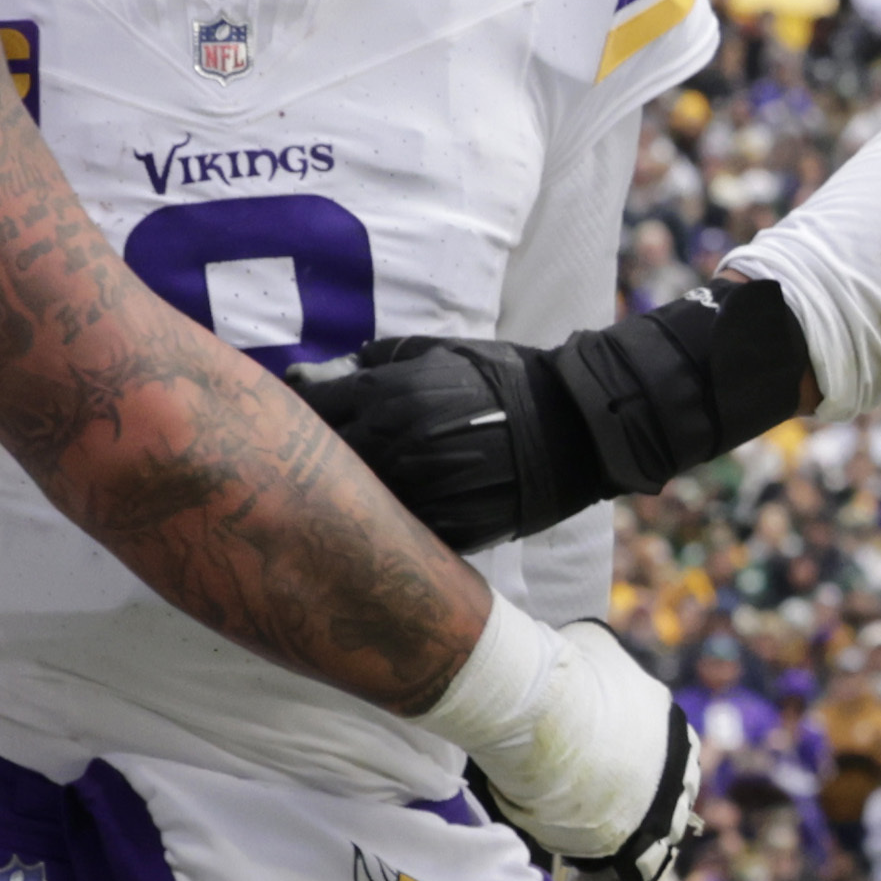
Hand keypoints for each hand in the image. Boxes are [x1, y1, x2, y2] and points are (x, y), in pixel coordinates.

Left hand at [310, 334, 580, 549]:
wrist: (577, 427)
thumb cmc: (508, 380)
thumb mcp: (444, 352)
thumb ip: (381, 359)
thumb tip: (335, 369)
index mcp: (385, 396)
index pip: (311, 406)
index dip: (304, 408)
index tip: (311, 412)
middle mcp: (393, 445)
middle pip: (324, 458)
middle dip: (322, 453)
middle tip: (334, 452)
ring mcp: (419, 490)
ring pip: (358, 499)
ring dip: (358, 492)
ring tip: (372, 483)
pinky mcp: (447, 526)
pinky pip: (402, 528)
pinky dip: (398, 519)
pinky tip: (409, 508)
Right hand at [430, 614, 705, 880]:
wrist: (548, 710)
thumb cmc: (562, 675)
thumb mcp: (592, 652)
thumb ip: (595, 661)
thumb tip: (583, 642)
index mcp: (675, 735)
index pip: (666, 773)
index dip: (635, 793)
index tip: (612, 806)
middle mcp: (677, 779)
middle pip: (659, 819)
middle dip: (632, 839)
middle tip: (603, 857)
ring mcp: (658, 817)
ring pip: (648, 860)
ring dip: (620, 880)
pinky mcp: (632, 852)